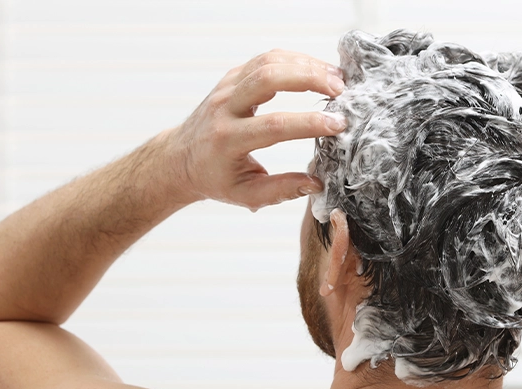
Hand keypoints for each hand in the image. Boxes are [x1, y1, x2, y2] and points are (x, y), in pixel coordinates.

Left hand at [160, 49, 347, 209]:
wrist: (181, 158)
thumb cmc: (215, 178)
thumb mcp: (246, 194)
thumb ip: (282, 190)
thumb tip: (316, 184)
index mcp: (227, 140)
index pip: (274, 126)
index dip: (310, 123)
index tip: (338, 125)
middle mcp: (224, 108)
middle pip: (268, 79)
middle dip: (309, 79)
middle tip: (340, 90)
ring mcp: (226, 88)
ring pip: (268, 62)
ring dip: (306, 65)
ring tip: (336, 78)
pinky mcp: (232, 77)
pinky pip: (265, 59)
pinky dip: (295, 60)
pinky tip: (317, 70)